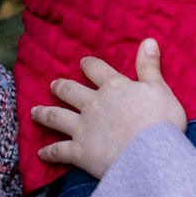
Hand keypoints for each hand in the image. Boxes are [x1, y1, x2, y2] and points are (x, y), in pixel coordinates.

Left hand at [34, 38, 186, 178]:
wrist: (150, 156)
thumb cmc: (160, 123)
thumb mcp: (160, 89)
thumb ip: (150, 66)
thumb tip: (148, 40)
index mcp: (114, 87)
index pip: (97, 70)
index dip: (89, 64)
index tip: (82, 62)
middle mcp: (93, 104)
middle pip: (70, 91)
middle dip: (60, 87)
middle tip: (53, 84)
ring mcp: (82, 127)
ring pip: (57, 117)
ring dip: (44, 113)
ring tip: (34, 112)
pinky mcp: (78, 152)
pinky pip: (58, 151)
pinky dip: (48, 152)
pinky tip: (40, 153)